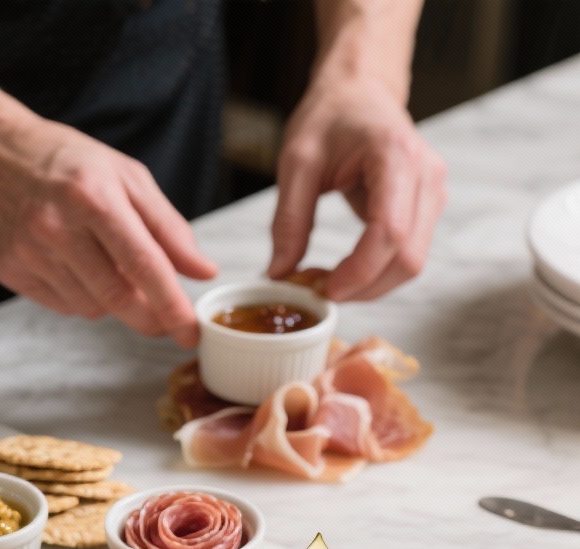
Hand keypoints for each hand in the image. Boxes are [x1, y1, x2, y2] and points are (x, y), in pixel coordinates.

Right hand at [0, 115, 217, 344]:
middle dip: (149, 318)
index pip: (142, 264)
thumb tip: (203, 272)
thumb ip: (168, 227)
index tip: (190, 332)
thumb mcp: (125, 176)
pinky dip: (82, 296)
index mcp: (92, 196)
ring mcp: (29, 252)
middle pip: (117, 297)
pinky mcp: (10, 270)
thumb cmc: (65, 161)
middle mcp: (56, 226)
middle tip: (166, 323)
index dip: (171, 305)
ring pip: (92, 307)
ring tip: (105, 265)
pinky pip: (64, 306)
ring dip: (112, 301)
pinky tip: (74, 266)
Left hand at [267, 75, 446, 300]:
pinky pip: (408, 255)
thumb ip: (289, 220)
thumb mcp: (297, 162)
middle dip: (363, 287)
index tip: (324, 290)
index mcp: (396, 155)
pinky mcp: (428, 208)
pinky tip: (346, 271)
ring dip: (370, 286)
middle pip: (407, 258)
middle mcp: (426, 176)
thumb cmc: (330, 116)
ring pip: (412, 264)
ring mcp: (433, 193)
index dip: (359, 272)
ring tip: (328, 281)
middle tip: (320, 292)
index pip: (389, 232)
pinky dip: (377, 273)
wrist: (360, 91)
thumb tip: (279, 274)